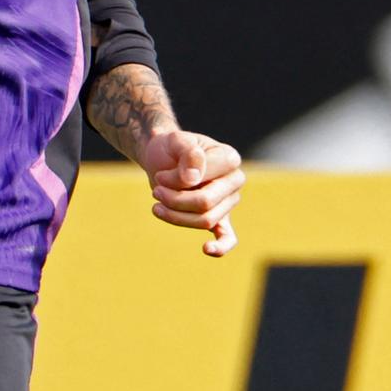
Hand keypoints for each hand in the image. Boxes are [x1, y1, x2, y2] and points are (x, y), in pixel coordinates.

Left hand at [142, 129, 243, 256]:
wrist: (163, 157)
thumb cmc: (170, 147)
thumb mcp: (174, 140)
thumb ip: (187, 153)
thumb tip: (193, 178)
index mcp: (229, 158)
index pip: (204, 179)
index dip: (177, 180)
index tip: (160, 175)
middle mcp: (235, 180)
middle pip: (206, 203)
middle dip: (175, 200)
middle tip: (156, 190)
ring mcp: (229, 201)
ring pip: (205, 220)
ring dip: (176, 216)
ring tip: (157, 206)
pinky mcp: (221, 218)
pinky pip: (227, 237)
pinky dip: (220, 247)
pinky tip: (207, 249)